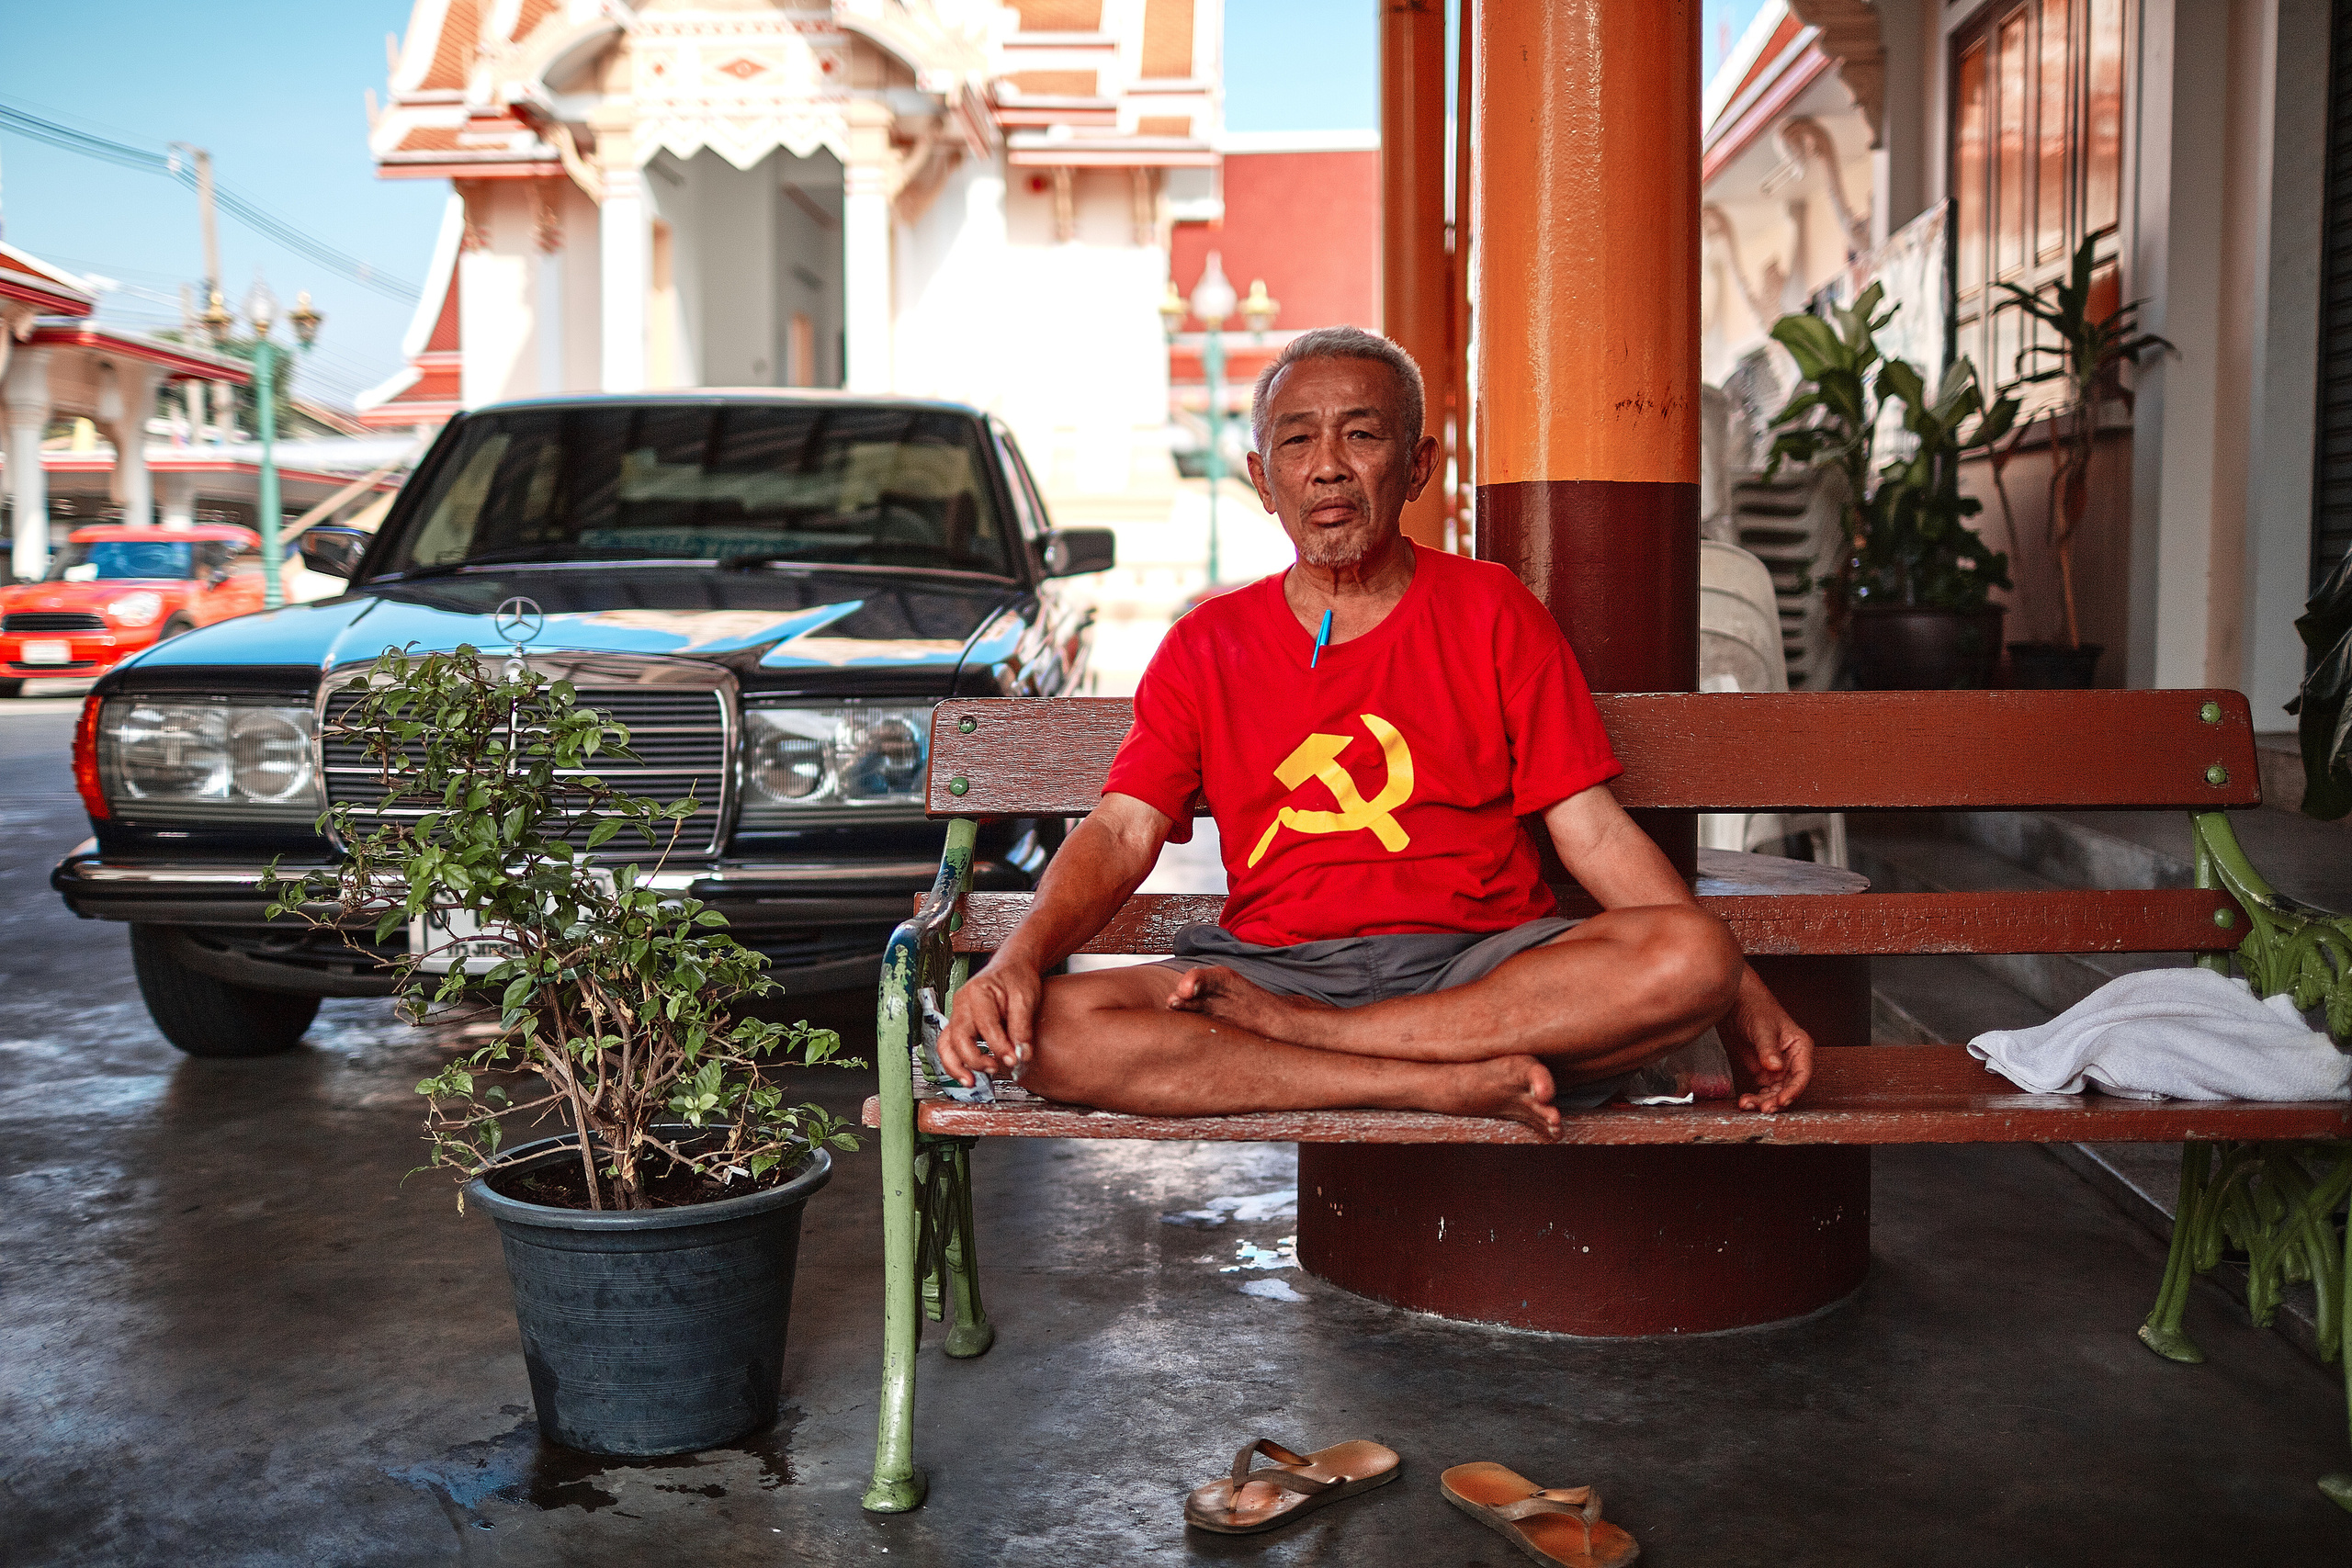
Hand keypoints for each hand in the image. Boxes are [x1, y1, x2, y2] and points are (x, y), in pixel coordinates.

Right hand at [935, 955, 1041, 1086]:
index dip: (1000, 1046)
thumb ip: (1022, 1028)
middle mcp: (962, 1003)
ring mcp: (958, 1014)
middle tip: (996, 1069)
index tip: (1015, 1059)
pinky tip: (968, 1075)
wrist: (1013, 967)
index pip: (986, 1025)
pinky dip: (955, 1062)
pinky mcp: (960, 1025)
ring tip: (971, 1082)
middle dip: (975, 1059)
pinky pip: (949, 1046)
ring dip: (956, 1066)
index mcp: (978, 992)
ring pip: (946, 1044)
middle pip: (958, 1037)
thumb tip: (1021, 1055)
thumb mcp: (1026, 998)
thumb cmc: (1017, 978)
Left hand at [1718, 965, 1812, 1113]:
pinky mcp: (1761, 1070)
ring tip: (1748, 1105)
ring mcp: (1776, 1067)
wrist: (1733, 1001)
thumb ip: (1767, 1048)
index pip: (1802, 1074)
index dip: (1794, 1090)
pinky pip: (1762, 1090)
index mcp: (1800, 1047)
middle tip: (1762, 1108)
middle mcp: (1791, 1059)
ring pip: (1775, 1092)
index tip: (1782, 1101)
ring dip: (1764, 1102)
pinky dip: (1755, 1097)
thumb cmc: (1754, 1006)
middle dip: (1776, 1100)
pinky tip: (1745, 1101)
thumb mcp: (1762, 1027)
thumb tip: (1775, 1068)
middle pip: (1789, 1087)